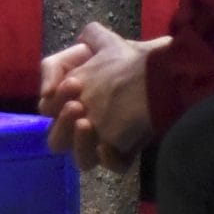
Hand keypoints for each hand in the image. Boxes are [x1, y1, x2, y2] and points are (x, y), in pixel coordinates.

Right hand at [40, 22, 169, 172]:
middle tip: (77, 107)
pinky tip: (107, 145)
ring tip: (86, 123)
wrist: (168, 68)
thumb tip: (45, 92)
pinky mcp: (127, 154)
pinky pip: (113, 166)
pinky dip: (107, 159)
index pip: (50, 112)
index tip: (73, 83)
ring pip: (82, 159)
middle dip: (62, 124)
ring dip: (78, 143)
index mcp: (74, 105)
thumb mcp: (95, 46)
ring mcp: (106, 143)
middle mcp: (87, 127)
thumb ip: (62, 60)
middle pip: (57, 140)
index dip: (56, 100)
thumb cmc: (129, 60)